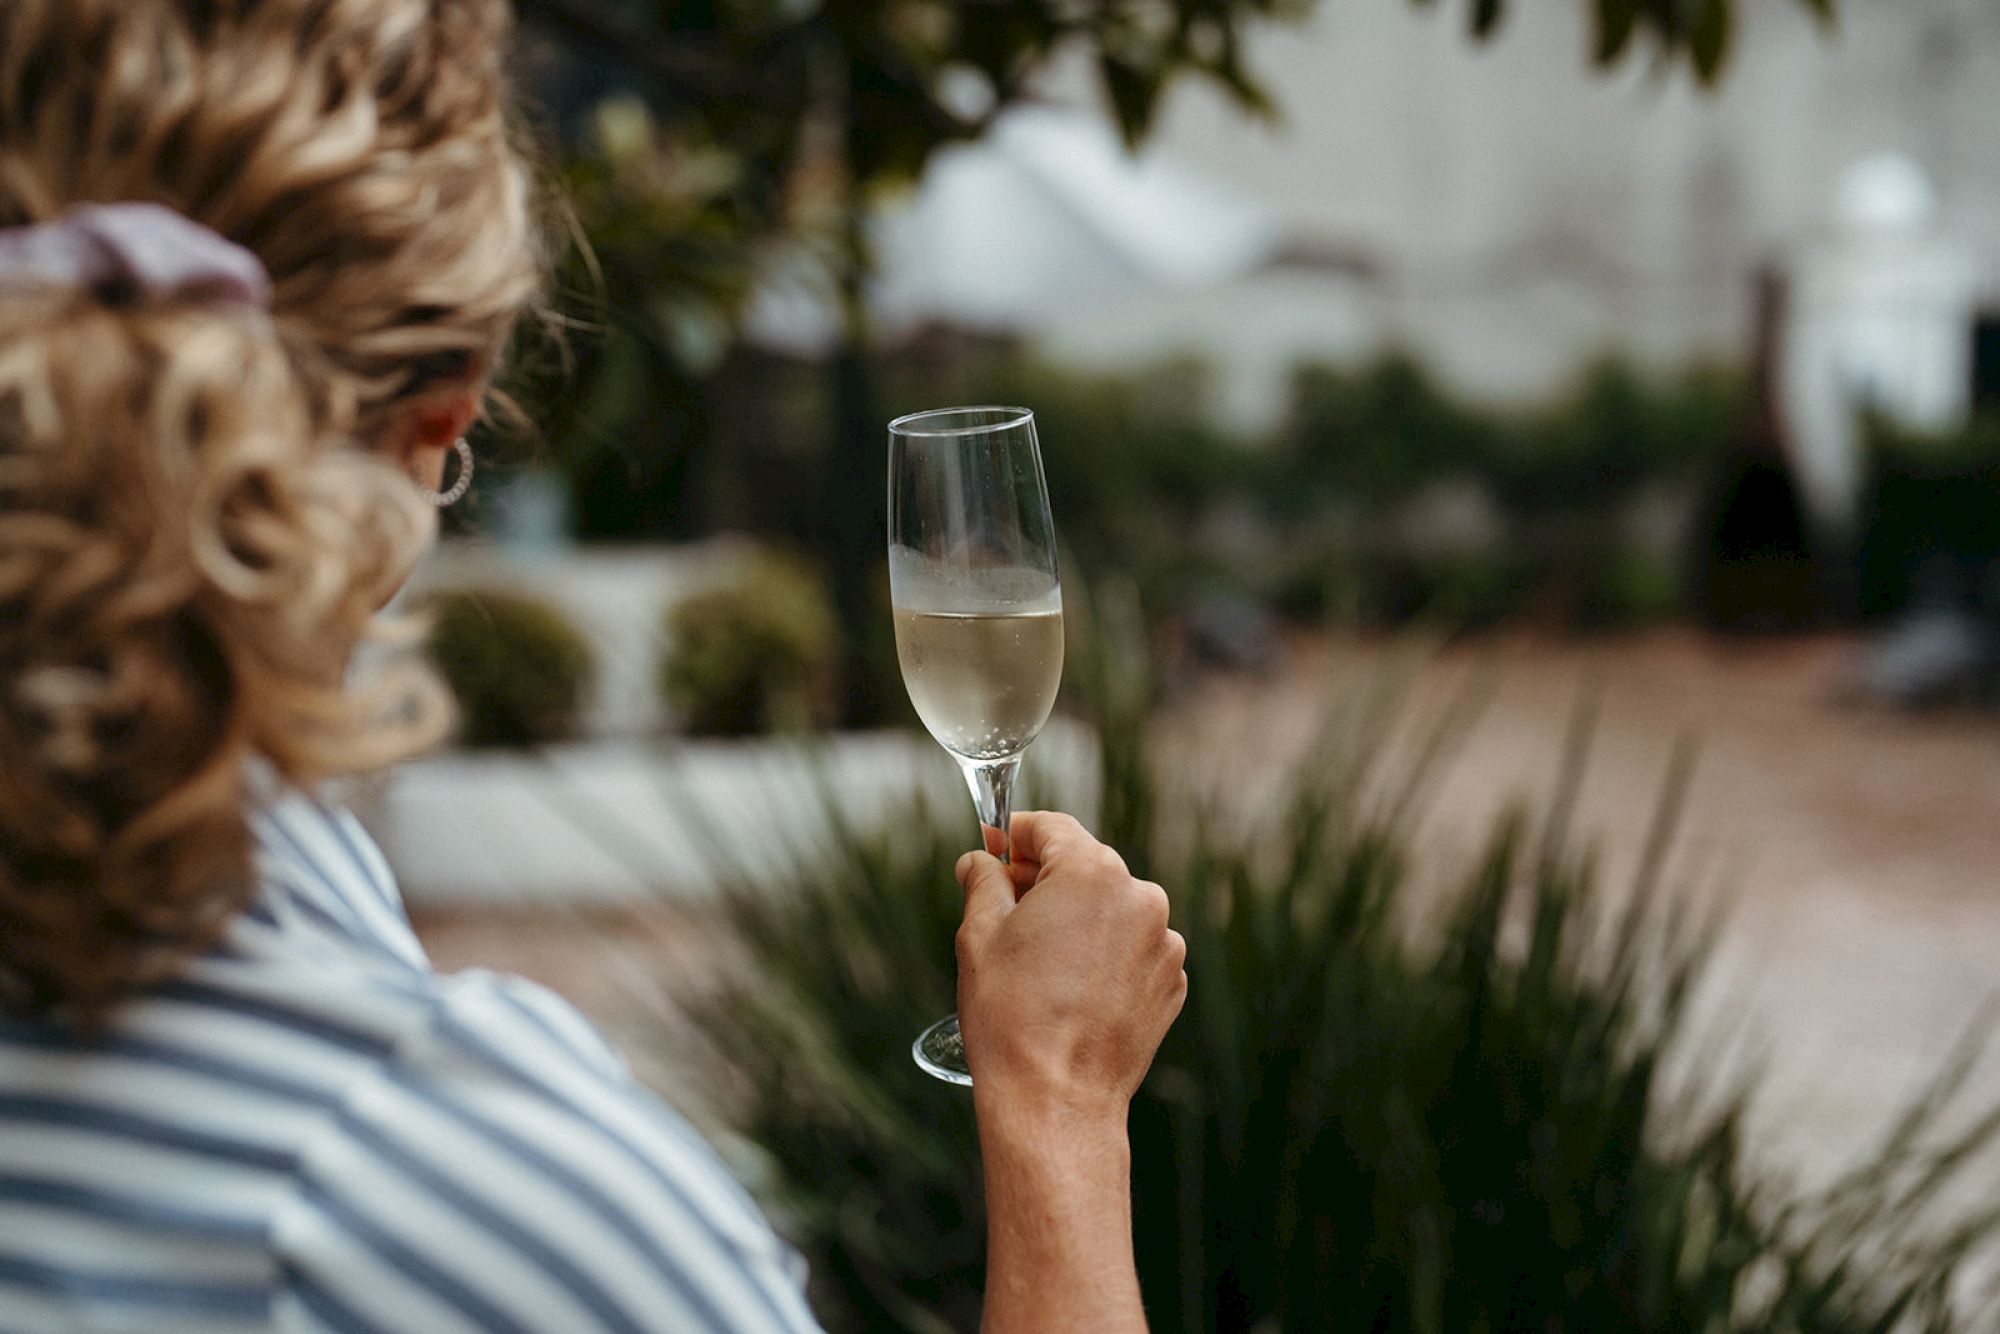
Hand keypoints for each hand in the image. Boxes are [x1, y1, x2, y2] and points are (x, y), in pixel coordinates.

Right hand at [954, 812, 1186, 1120]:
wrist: (1055, 1100)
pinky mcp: (1171, 982)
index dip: (1016, 833)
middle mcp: (1140, 897)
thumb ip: (983, 882)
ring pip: (1110, 909)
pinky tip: (1070, 987)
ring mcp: (1163, 942)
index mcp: (1092, 873)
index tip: (993, 844)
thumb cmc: (1012, 1018)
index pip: (1052, 828)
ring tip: (1036, 957)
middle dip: (1044, 877)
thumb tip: (979, 862)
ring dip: (1077, 918)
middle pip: (1085, 866)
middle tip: (1003, 900)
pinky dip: (1103, 954)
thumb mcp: (979, 936)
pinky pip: (1132, 948)